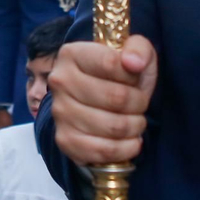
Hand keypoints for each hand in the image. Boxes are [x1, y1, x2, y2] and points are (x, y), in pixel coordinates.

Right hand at [48, 36, 157, 165]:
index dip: (133, 75)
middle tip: (139, 104)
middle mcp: (59, 82)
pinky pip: (104, 150)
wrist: (99, 104)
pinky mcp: (65, 140)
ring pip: (114, 127)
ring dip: (135, 126)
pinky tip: (130, 141)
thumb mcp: (134, 54)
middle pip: (116, 98)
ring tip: (135, 121)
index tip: (134, 78)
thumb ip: (138, 49)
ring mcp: (60, 113)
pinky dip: (126, 149)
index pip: (111, 63)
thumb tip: (133, 63)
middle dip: (139, 104)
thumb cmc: (119, 77)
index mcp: (71, 54)